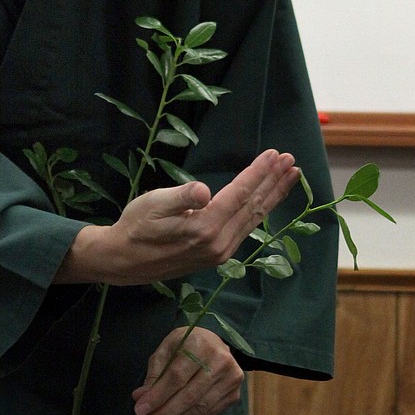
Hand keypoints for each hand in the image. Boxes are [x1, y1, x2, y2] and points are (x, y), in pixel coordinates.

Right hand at [54, 148, 298, 285]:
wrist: (123, 261)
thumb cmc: (135, 226)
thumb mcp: (152, 204)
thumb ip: (181, 197)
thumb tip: (204, 191)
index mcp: (205, 227)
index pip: (241, 194)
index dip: (259, 172)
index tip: (275, 154)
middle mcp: (219, 243)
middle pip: (254, 206)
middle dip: (274, 182)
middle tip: (291, 160)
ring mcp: (220, 252)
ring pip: (254, 218)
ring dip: (273, 195)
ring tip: (289, 176)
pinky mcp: (217, 255)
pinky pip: (246, 228)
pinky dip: (261, 210)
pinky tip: (266, 200)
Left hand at [131, 326, 243, 414]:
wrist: (216, 344)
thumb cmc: (188, 345)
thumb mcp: (167, 350)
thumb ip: (155, 373)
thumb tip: (141, 397)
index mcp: (200, 344)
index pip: (177, 376)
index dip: (158, 395)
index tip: (140, 410)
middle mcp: (220, 361)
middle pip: (189, 396)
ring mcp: (231, 380)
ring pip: (199, 409)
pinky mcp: (234, 395)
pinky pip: (207, 414)